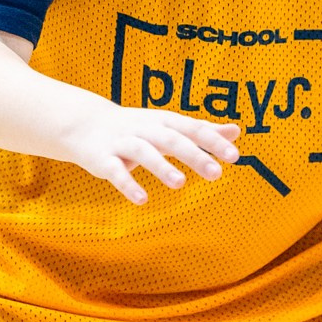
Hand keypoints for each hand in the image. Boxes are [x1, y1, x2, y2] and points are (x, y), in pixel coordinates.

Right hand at [60, 103, 240, 204]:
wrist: (84, 124)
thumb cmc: (137, 128)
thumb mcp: (170, 126)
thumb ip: (202, 130)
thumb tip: (236, 130)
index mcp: (164, 122)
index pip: (193, 129)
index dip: (213, 141)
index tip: (235, 156)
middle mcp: (146, 129)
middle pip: (172, 140)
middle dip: (194, 155)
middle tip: (216, 173)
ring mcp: (123, 143)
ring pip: (144, 152)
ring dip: (161, 167)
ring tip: (180, 184)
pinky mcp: (103, 159)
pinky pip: (116, 172)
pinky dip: (128, 184)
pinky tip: (142, 200)